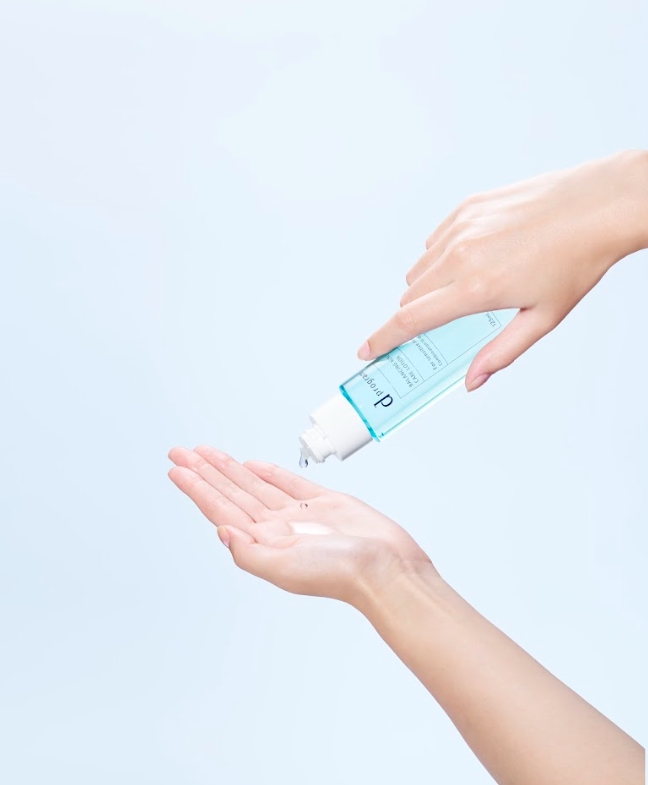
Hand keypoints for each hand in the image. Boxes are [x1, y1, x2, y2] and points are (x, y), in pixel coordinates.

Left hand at [168, 446, 433, 606]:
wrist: (388, 570)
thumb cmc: (342, 575)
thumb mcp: (285, 568)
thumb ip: (249, 552)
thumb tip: (220, 531)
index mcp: (264, 543)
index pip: (221, 509)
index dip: (197, 488)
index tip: (177, 469)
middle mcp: (277, 528)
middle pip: (232, 493)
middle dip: (205, 472)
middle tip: (180, 451)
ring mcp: (301, 515)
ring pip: (255, 485)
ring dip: (230, 468)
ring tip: (207, 453)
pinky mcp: (325, 503)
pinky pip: (289, 483)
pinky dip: (270, 472)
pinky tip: (252, 465)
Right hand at [358, 150, 647, 389]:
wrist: (597, 205)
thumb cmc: (576, 260)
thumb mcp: (543, 317)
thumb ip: (501, 352)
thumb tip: (473, 380)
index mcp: (477, 287)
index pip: (412, 320)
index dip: (384, 339)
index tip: (367, 350)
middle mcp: (461, 254)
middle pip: (410, 297)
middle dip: (415, 316)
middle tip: (439, 323)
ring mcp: (461, 226)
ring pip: (419, 268)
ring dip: (428, 287)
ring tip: (468, 288)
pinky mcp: (466, 207)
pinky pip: (434, 241)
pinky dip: (441, 257)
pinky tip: (474, 258)